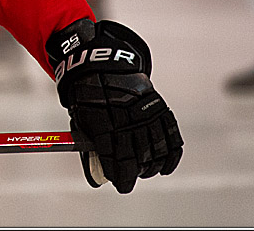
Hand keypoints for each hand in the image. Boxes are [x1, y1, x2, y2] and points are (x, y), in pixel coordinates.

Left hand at [47, 19, 182, 193]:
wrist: (102, 67)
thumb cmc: (88, 99)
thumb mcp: (82, 121)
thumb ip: (91, 150)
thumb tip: (98, 180)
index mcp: (104, 121)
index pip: (116, 157)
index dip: (120, 176)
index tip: (121, 185)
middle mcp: (128, 117)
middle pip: (137, 157)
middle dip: (133, 174)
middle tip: (129, 181)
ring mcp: (146, 113)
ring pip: (155, 150)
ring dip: (150, 167)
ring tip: (143, 172)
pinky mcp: (159, 109)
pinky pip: (171, 138)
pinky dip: (170, 157)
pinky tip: (164, 168)